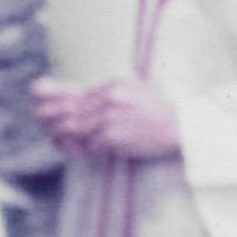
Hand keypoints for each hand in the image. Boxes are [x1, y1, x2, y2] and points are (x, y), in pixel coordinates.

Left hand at [30, 76, 179, 160]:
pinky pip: (91, 144)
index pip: (80, 96)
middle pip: (75, 110)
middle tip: (59, 133)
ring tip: (74, 143)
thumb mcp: (134, 89)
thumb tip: (85, 97)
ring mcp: (110, 117)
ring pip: (78, 128)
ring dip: (75, 137)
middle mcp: (109, 98)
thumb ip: (109, 92)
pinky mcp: (113, 136)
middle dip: (66, 123)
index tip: (65, 118)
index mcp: (113, 85)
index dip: (70, 109)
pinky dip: (89, 149)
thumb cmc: (156, 111)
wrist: (177, 127)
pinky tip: (93, 151)